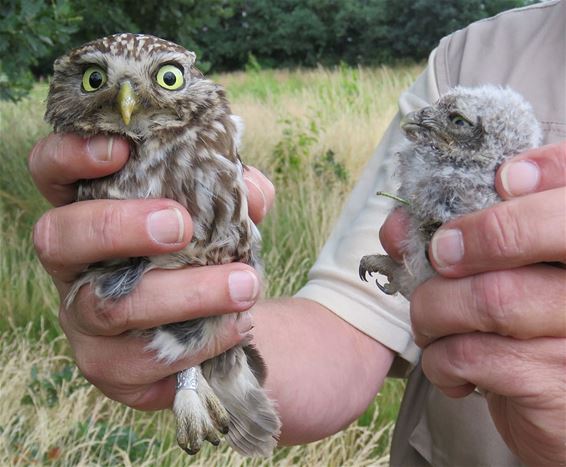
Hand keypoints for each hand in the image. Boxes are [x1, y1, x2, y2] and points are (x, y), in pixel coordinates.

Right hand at [28, 133, 274, 409]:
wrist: (216, 319)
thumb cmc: (206, 252)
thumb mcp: (221, 214)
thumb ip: (235, 194)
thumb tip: (252, 191)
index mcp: (92, 210)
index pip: (52, 172)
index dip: (70, 155)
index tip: (120, 150)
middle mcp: (75, 264)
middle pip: (59, 238)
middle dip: (119, 227)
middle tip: (181, 226)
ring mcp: (84, 319)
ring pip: (109, 306)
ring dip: (185, 293)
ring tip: (245, 284)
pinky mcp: (109, 366)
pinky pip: (141, 360)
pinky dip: (198, 340)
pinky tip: (236, 325)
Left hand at [381, 142, 565, 464]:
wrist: (552, 413)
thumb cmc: (520, 334)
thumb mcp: (500, 280)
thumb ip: (453, 243)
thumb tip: (396, 225)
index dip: (545, 166)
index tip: (504, 179)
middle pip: (520, 236)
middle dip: (466, 239)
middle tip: (438, 258)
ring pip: (487, 298)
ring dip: (433, 312)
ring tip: (430, 325)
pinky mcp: (554, 382)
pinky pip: (473, 354)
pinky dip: (440, 359)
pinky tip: (449, 368)